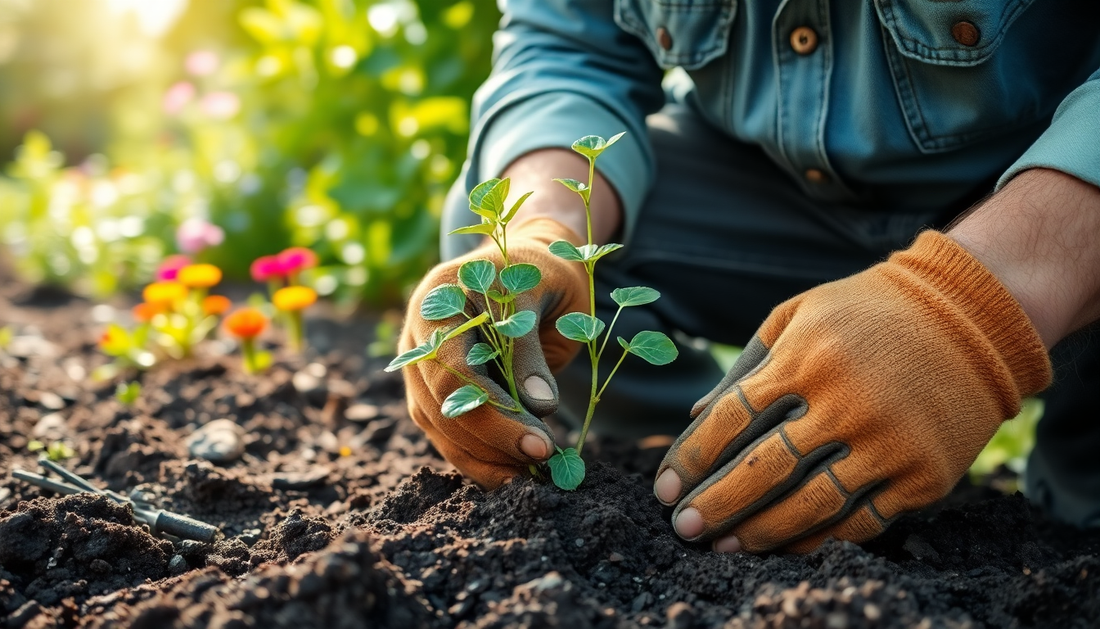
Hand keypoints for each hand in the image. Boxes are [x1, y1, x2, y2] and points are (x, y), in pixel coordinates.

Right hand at [400, 217, 588, 487]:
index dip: (495, 412)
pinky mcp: (430, 390)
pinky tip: (511, 474)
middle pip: (441, 403)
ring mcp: (419, 364)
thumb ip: (530, 348)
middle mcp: (417, 333)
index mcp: (440, 296)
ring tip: (532, 474)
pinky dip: (478, 458)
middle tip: (543, 460)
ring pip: (439, 425)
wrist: (523, 262)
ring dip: (484, 457)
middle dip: (494, 440)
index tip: (541, 443)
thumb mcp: (542, 293)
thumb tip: (538, 409)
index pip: (453, 368)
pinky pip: (446, 432)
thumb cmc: (537, 272)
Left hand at [653, 231, 1051, 552]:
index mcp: (806, 358)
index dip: (692, 457)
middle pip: (763, 470)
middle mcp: (846, 403)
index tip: (664, 488)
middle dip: (715, 505)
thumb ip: (746, 366)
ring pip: (810, 506)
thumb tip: (694, 418)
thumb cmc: (867, 313)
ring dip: (760, 534)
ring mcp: (889, 442)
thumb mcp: (798, 316)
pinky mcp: (924, 475)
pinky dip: (818, 540)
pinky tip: (784, 546)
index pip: (731, 418)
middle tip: (682, 530)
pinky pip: (861, 523)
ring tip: (723, 548)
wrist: (971, 317)